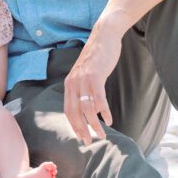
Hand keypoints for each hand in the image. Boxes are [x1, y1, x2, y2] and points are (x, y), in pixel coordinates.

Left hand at [63, 23, 121, 145]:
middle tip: (89, 141)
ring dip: (94, 124)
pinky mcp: (95, 77)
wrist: (103, 36)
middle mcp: (73, 83)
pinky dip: (103, 112)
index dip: (74, 125)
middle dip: (81, 129)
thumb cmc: (97, 57)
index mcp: (69, 84)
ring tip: (102, 134)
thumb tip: (87, 105)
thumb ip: (83, 87)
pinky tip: (109, 119)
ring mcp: (83, 80)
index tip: (81, 136)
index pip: (68, 110)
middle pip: (74, 112)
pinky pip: (99, 99)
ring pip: (87, 109)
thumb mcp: (85, 73)